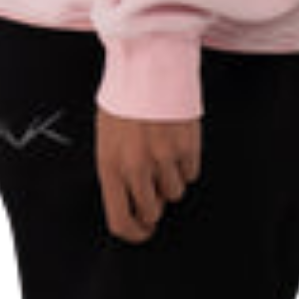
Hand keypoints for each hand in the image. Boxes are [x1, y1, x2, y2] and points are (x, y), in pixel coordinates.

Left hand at [96, 105, 202, 242]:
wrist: (148, 65)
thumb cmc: (124, 99)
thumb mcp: (107, 138)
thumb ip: (117, 171)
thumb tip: (131, 201)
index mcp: (110, 166)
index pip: (121, 221)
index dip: (134, 233)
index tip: (143, 231)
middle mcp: (136, 168)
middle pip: (152, 211)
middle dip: (154, 204)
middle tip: (154, 187)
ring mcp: (164, 159)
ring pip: (174, 193)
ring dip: (170, 181)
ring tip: (163, 154)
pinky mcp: (187, 147)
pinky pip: (191, 174)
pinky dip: (186, 165)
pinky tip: (176, 143)